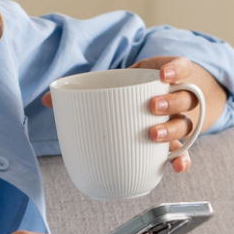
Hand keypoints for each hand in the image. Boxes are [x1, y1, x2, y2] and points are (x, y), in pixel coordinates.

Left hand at [40, 57, 227, 174]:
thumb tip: (46, 101)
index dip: (176, 69)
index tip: (163, 74)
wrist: (170, 97)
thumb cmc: (140, 88)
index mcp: (169, 75)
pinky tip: (175, 167)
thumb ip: (90, 87)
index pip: (182, 67)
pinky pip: (185, 152)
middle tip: (152, 107)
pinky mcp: (179, 141)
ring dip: (173, 130)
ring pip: (186, 125)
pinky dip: (182, 160)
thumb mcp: (123, 79)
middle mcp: (182, 96)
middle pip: (185, 99)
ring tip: (153, 135)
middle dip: (170, 103)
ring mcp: (184, 119)